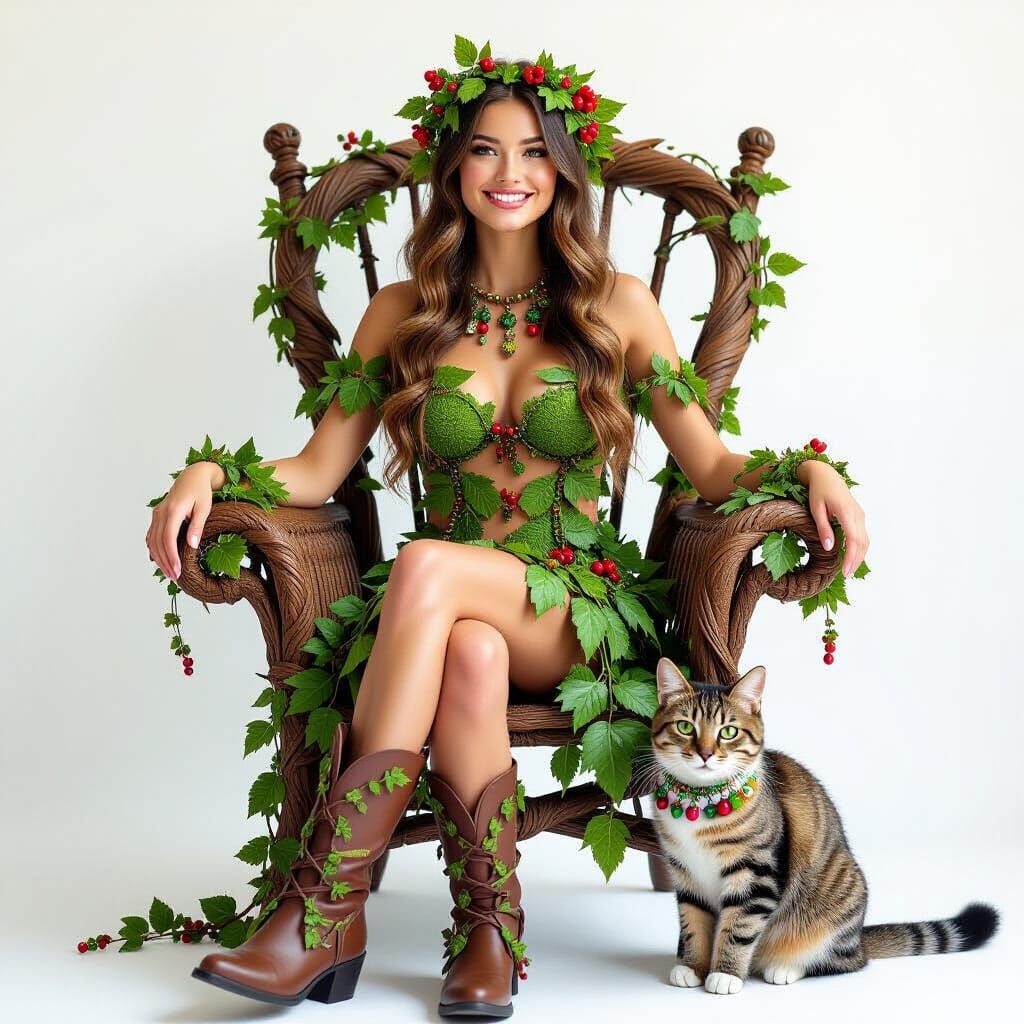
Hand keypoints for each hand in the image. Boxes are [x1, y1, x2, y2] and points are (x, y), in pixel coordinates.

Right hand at [146, 463, 215, 580]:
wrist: (193, 475)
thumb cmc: (201, 491)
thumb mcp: (204, 508)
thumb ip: (197, 526)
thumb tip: (192, 546)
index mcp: (172, 510)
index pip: (168, 539)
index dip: (171, 556)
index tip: (177, 570)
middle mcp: (160, 513)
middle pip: (158, 543)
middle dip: (165, 562)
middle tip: (174, 577)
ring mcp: (157, 514)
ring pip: (152, 541)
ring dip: (159, 558)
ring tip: (168, 573)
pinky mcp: (157, 516)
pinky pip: (152, 535)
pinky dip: (154, 549)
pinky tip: (157, 560)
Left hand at [805, 462, 868, 576]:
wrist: (825, 475)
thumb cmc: (818, 491)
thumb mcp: (815, 509)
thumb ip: (823, 528)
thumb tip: (829, 548)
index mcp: (847, 512)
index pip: (854, 540)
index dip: (851, 558)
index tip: (844, 572)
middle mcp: (857, 514)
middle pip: (863, 543)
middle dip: (856, 561)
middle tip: (846, 576)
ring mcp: (860, 515)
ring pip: (865, 540)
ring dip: (859, 556)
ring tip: (849, 570)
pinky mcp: (859, 516)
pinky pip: (862, 535)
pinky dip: (859, 548)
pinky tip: (851, 557)